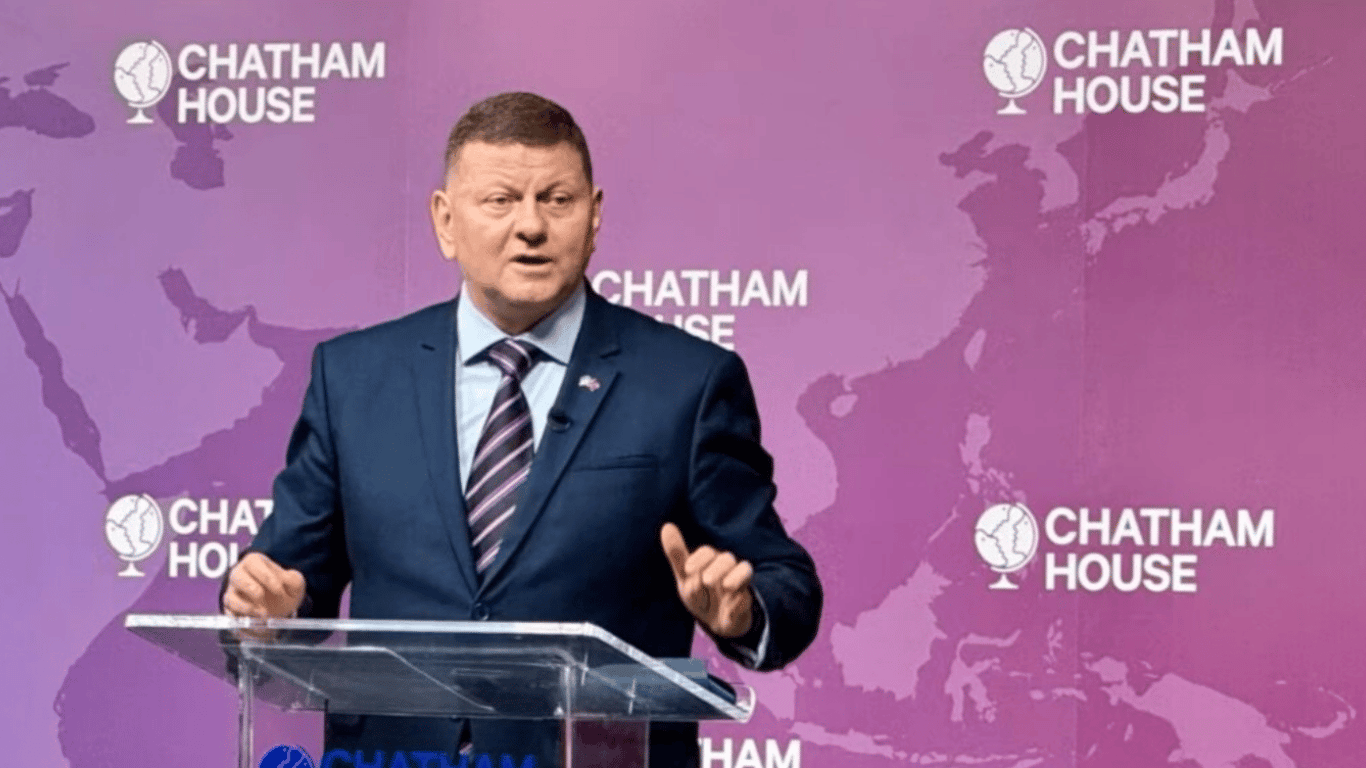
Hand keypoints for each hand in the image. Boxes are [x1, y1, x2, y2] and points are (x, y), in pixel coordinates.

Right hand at [222, 552, 305, 620]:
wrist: (280, 605)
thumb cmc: (285, 588)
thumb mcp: (294, 581)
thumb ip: (294, 580)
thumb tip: (286, 581)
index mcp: (255, 562)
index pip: (253, 562)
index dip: (266, 577)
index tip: (279, 590)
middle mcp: (240, 574)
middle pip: (236, 576)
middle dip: (253, 589)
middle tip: (266, 600)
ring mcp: (233, 592)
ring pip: (230, 596)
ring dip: (246, 607)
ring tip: (264, 614)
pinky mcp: (231, 608)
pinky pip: (230, 614)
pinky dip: (242, 619)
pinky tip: (258, 621)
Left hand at [660, 523, 753, 637]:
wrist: (716, 621)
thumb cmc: (699, 594)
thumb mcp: (685, 578)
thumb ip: (677, 554)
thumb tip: (667, 526)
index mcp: (710, 561)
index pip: (706, 553)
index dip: (698, 559)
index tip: (688, 570)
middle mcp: (726, 567)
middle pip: (726, 559)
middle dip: (717, 569)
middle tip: (707, 580)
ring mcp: (738, 583)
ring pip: (744, 569)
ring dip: (735, 578)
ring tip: (725, 587)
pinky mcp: (746, 599)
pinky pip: (747, 597)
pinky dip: (738, 604)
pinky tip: (728, 613)